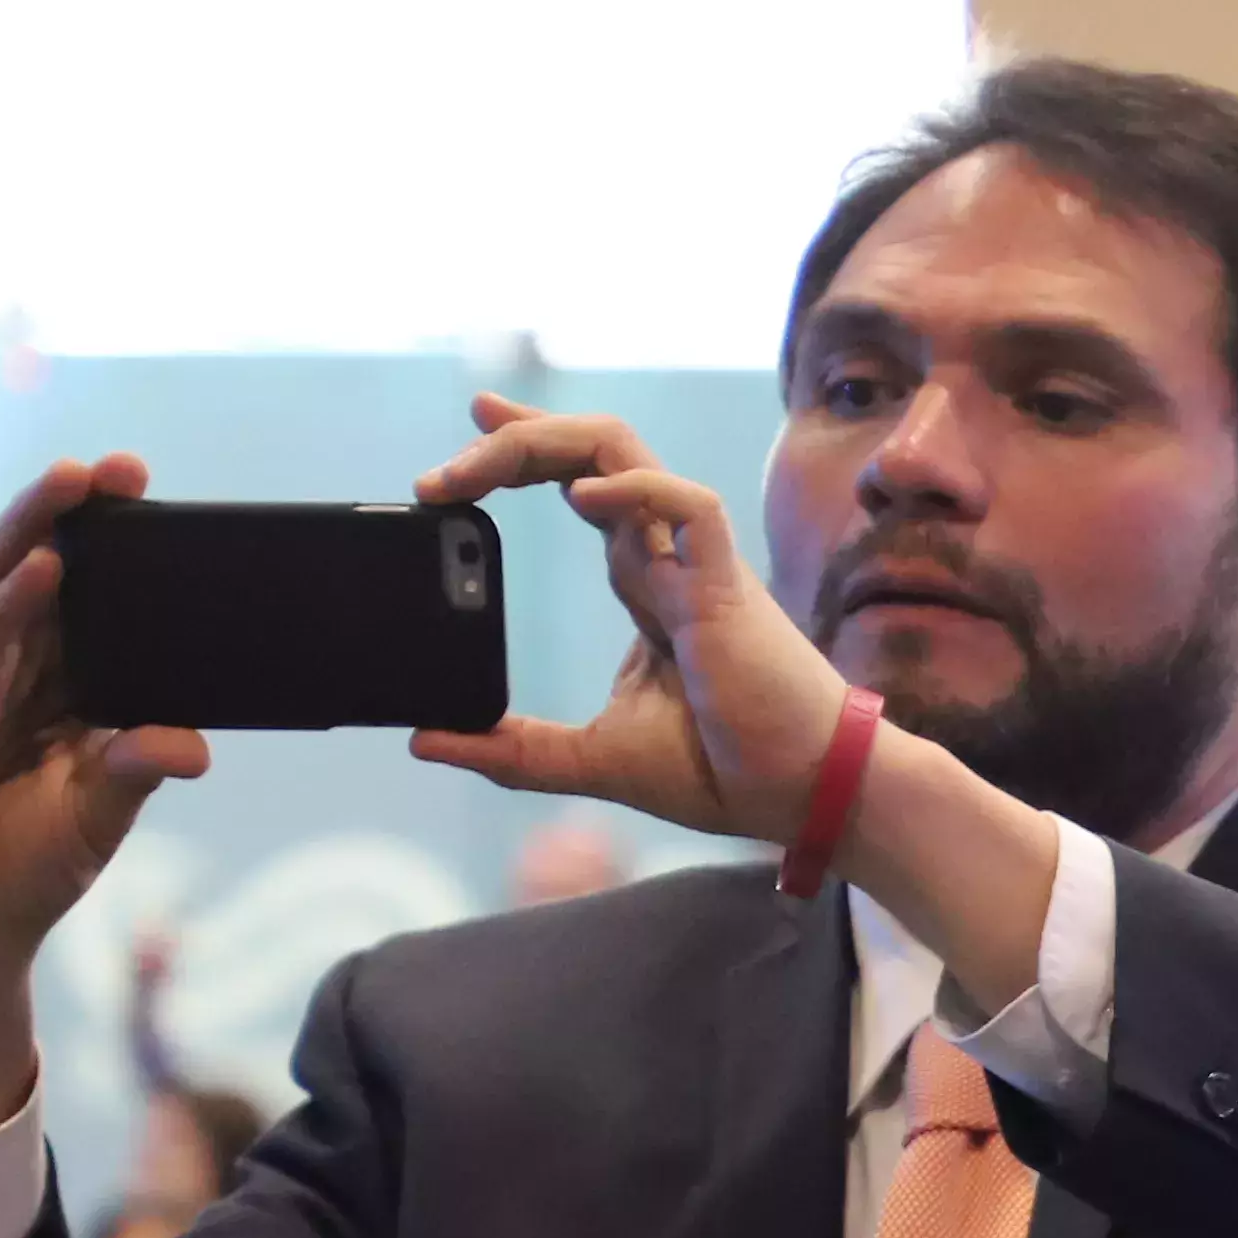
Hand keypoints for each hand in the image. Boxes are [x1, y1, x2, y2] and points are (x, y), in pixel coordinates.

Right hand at [0, 456, 217, 1149]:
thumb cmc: (26, 864)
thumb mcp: (100, 813)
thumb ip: (138, 770)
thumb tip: (195, 744)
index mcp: (63, 689)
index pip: (96, 606)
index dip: (122, 557)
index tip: (164, 508)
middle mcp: (14, 672)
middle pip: (46, 575)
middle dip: (77, 517)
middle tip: (123, 468)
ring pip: (0, 587)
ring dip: (37, 531)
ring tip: (77, 483)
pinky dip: (8, 606)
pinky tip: (43, 570)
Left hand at [402, 397, 853, 839]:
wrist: (811, 796)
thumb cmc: (734, 773)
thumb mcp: (594, 760)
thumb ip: (512, 750)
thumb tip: (427, 741)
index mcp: (647, 586)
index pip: (583, 486)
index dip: (522, 455)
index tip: (455, 460)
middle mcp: (669, 559)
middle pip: (591, 451)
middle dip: (511, 441)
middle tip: (438, 474)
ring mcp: (699, 564)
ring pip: (623, 453)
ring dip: (544, 444)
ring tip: (479, 466)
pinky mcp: (727, 586)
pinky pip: (688, 502)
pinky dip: (631, 485)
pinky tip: (580, 496)